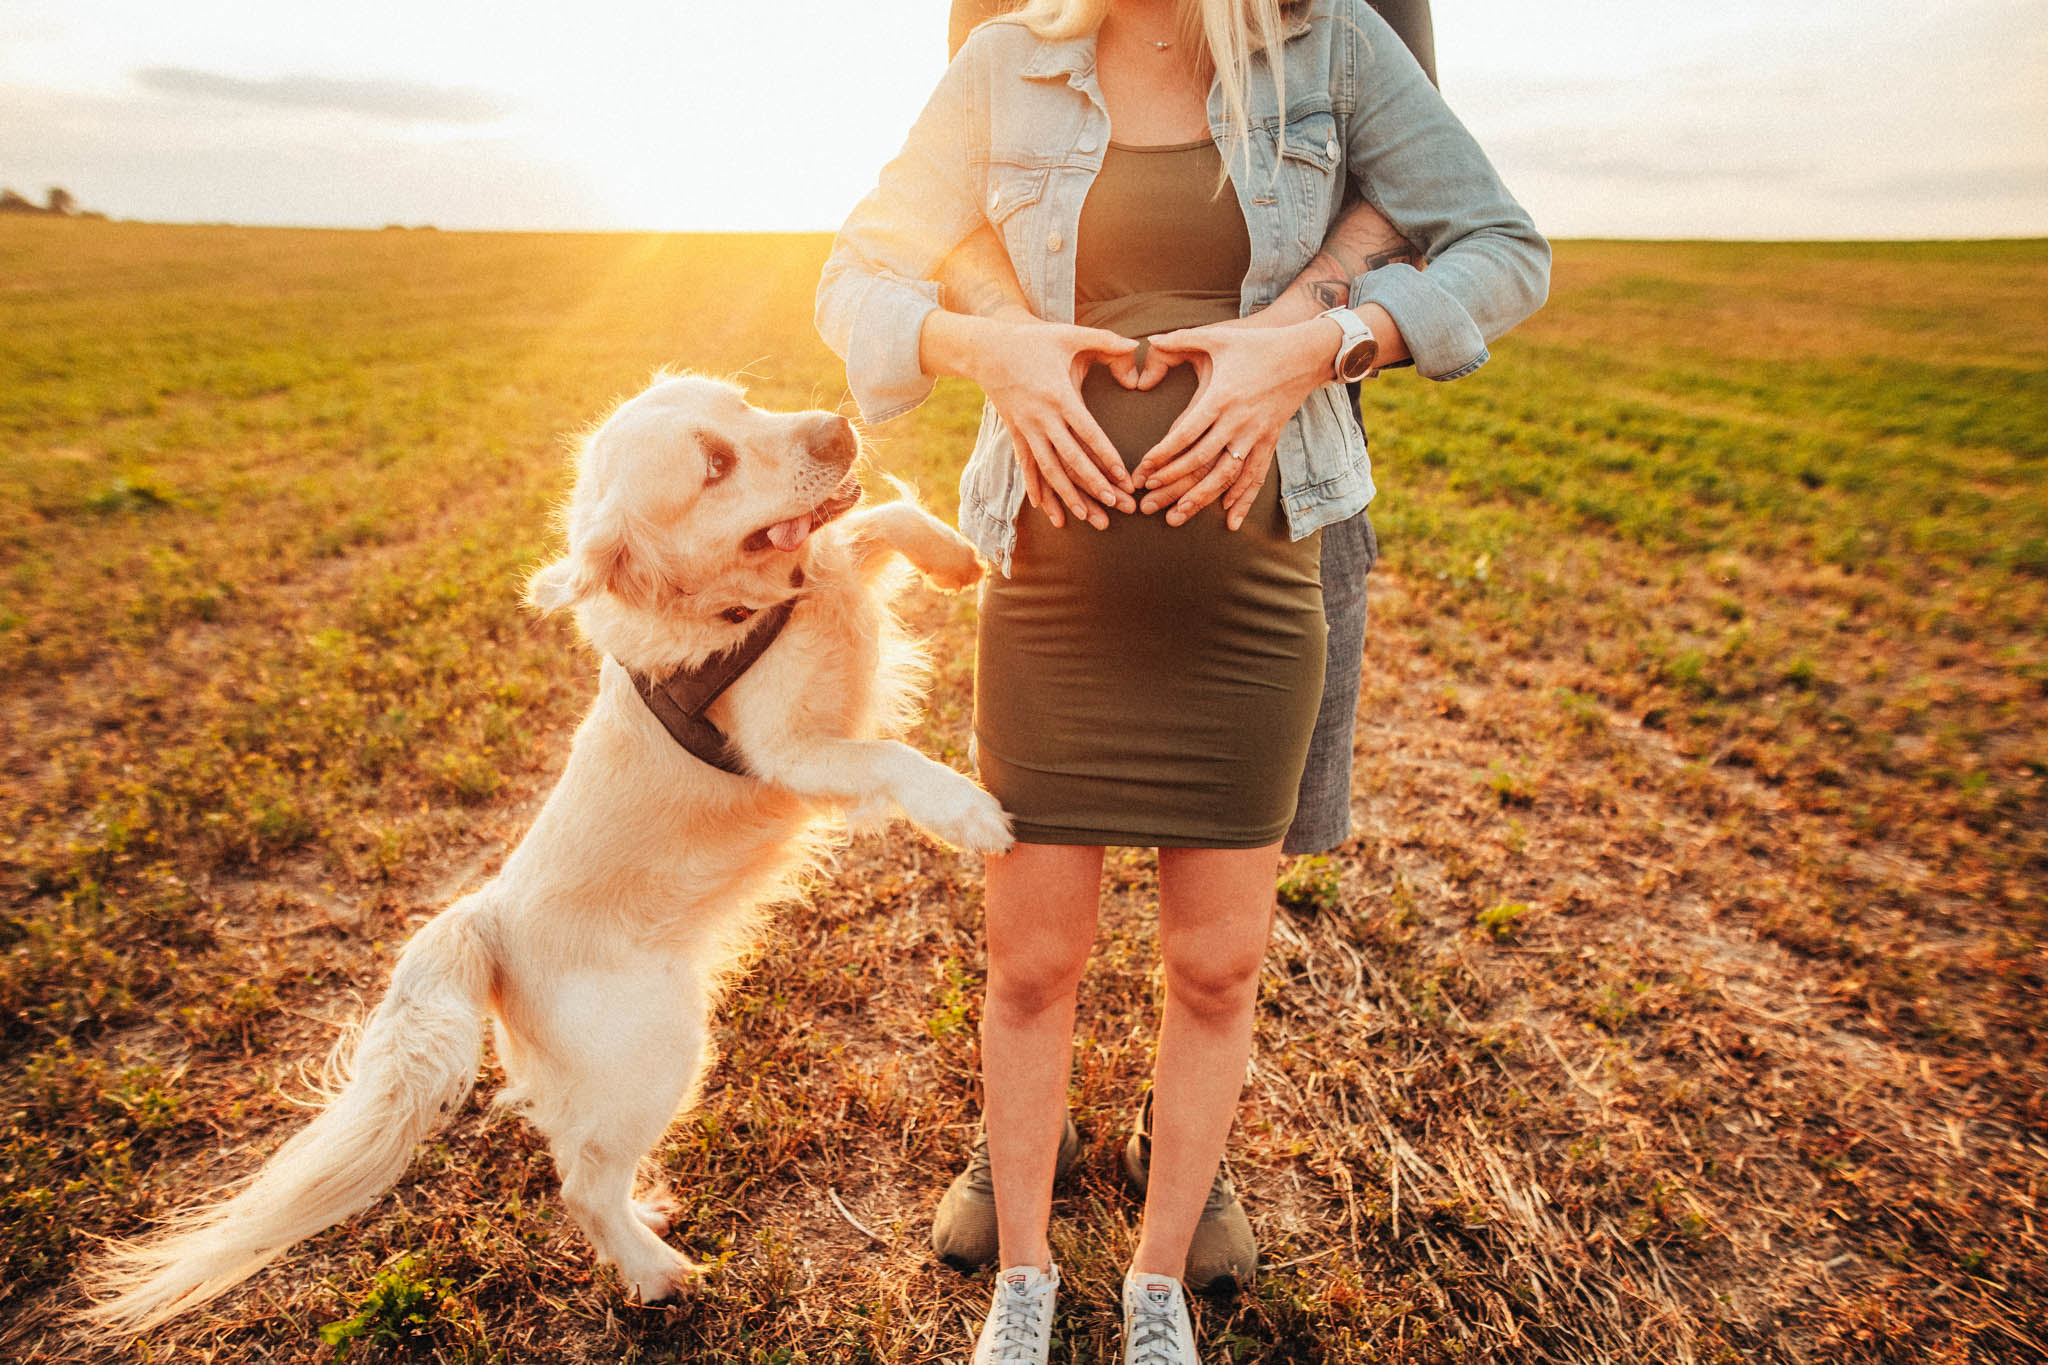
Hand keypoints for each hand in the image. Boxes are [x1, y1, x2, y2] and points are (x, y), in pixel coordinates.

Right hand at [961, 317, 1147, 529]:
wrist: (984, 348)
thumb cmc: (1033, 340)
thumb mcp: (1069, 334)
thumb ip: (1105, 339)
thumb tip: (1137, 344)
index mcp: (1059, 396)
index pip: (1088, 434)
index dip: (1107, 457)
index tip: (1124, 478)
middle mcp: (1042, 418)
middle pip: (1071, 459)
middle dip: (1094, 485)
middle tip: (1115, 505)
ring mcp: (1026, 428)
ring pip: (1049, 469)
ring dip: (1068, 496)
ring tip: (1087, 517)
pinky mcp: (1015, 433)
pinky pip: (1026, 466)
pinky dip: (1035, 488)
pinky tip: (1044, 509)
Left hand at [1128, 318, 1340, 529]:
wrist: (1305, 353)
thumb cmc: (1256, 344)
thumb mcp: (1218, 336)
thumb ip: (1181, 339)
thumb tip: (1148, 341)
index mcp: (1221, 396)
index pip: (1185, 434)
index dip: (1162, 456)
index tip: (1143, 472)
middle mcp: (1238, 420)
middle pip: (1200, 461)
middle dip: (1171, 484)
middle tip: (1146, 502)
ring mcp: (1256, 434)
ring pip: (1226, 475)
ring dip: (1201, 498)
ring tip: (1177, 516)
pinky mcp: (1271, 440)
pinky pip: (1256, 475)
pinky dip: (1243, 498)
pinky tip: (1229, 518)